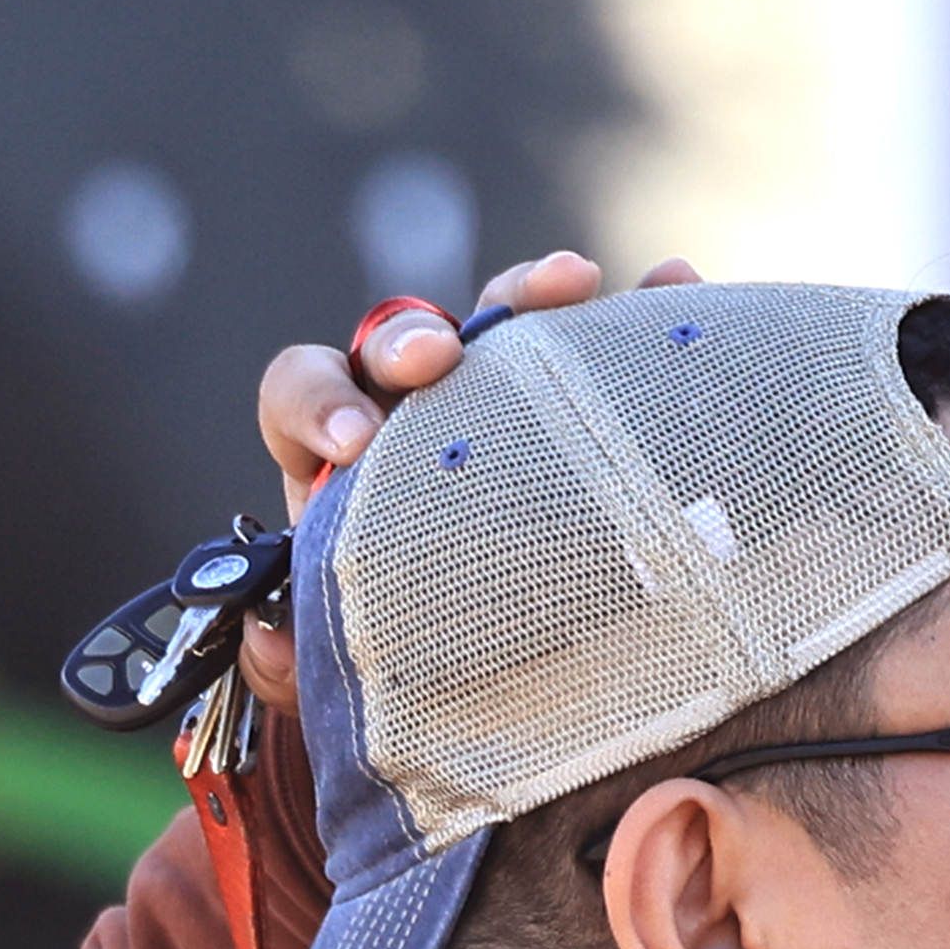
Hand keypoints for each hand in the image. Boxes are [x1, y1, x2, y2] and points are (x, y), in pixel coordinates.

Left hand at [240, 249, 700, 705]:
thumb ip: (288, 661)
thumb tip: (273, 644)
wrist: (496, 664)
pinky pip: (606, 333)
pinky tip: (677, 286)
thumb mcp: (338, 662)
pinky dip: (640, 307)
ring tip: (577, 284)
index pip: (301, 391)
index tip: (352, 441)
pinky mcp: (573, 396)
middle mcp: (412, 410)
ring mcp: (496, 392)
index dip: (317, 403)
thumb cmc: (402, 647)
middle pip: (399, 338)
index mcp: (338, 458)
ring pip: (501, 313)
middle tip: (441, 358)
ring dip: (530, 290)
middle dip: (416, 336)